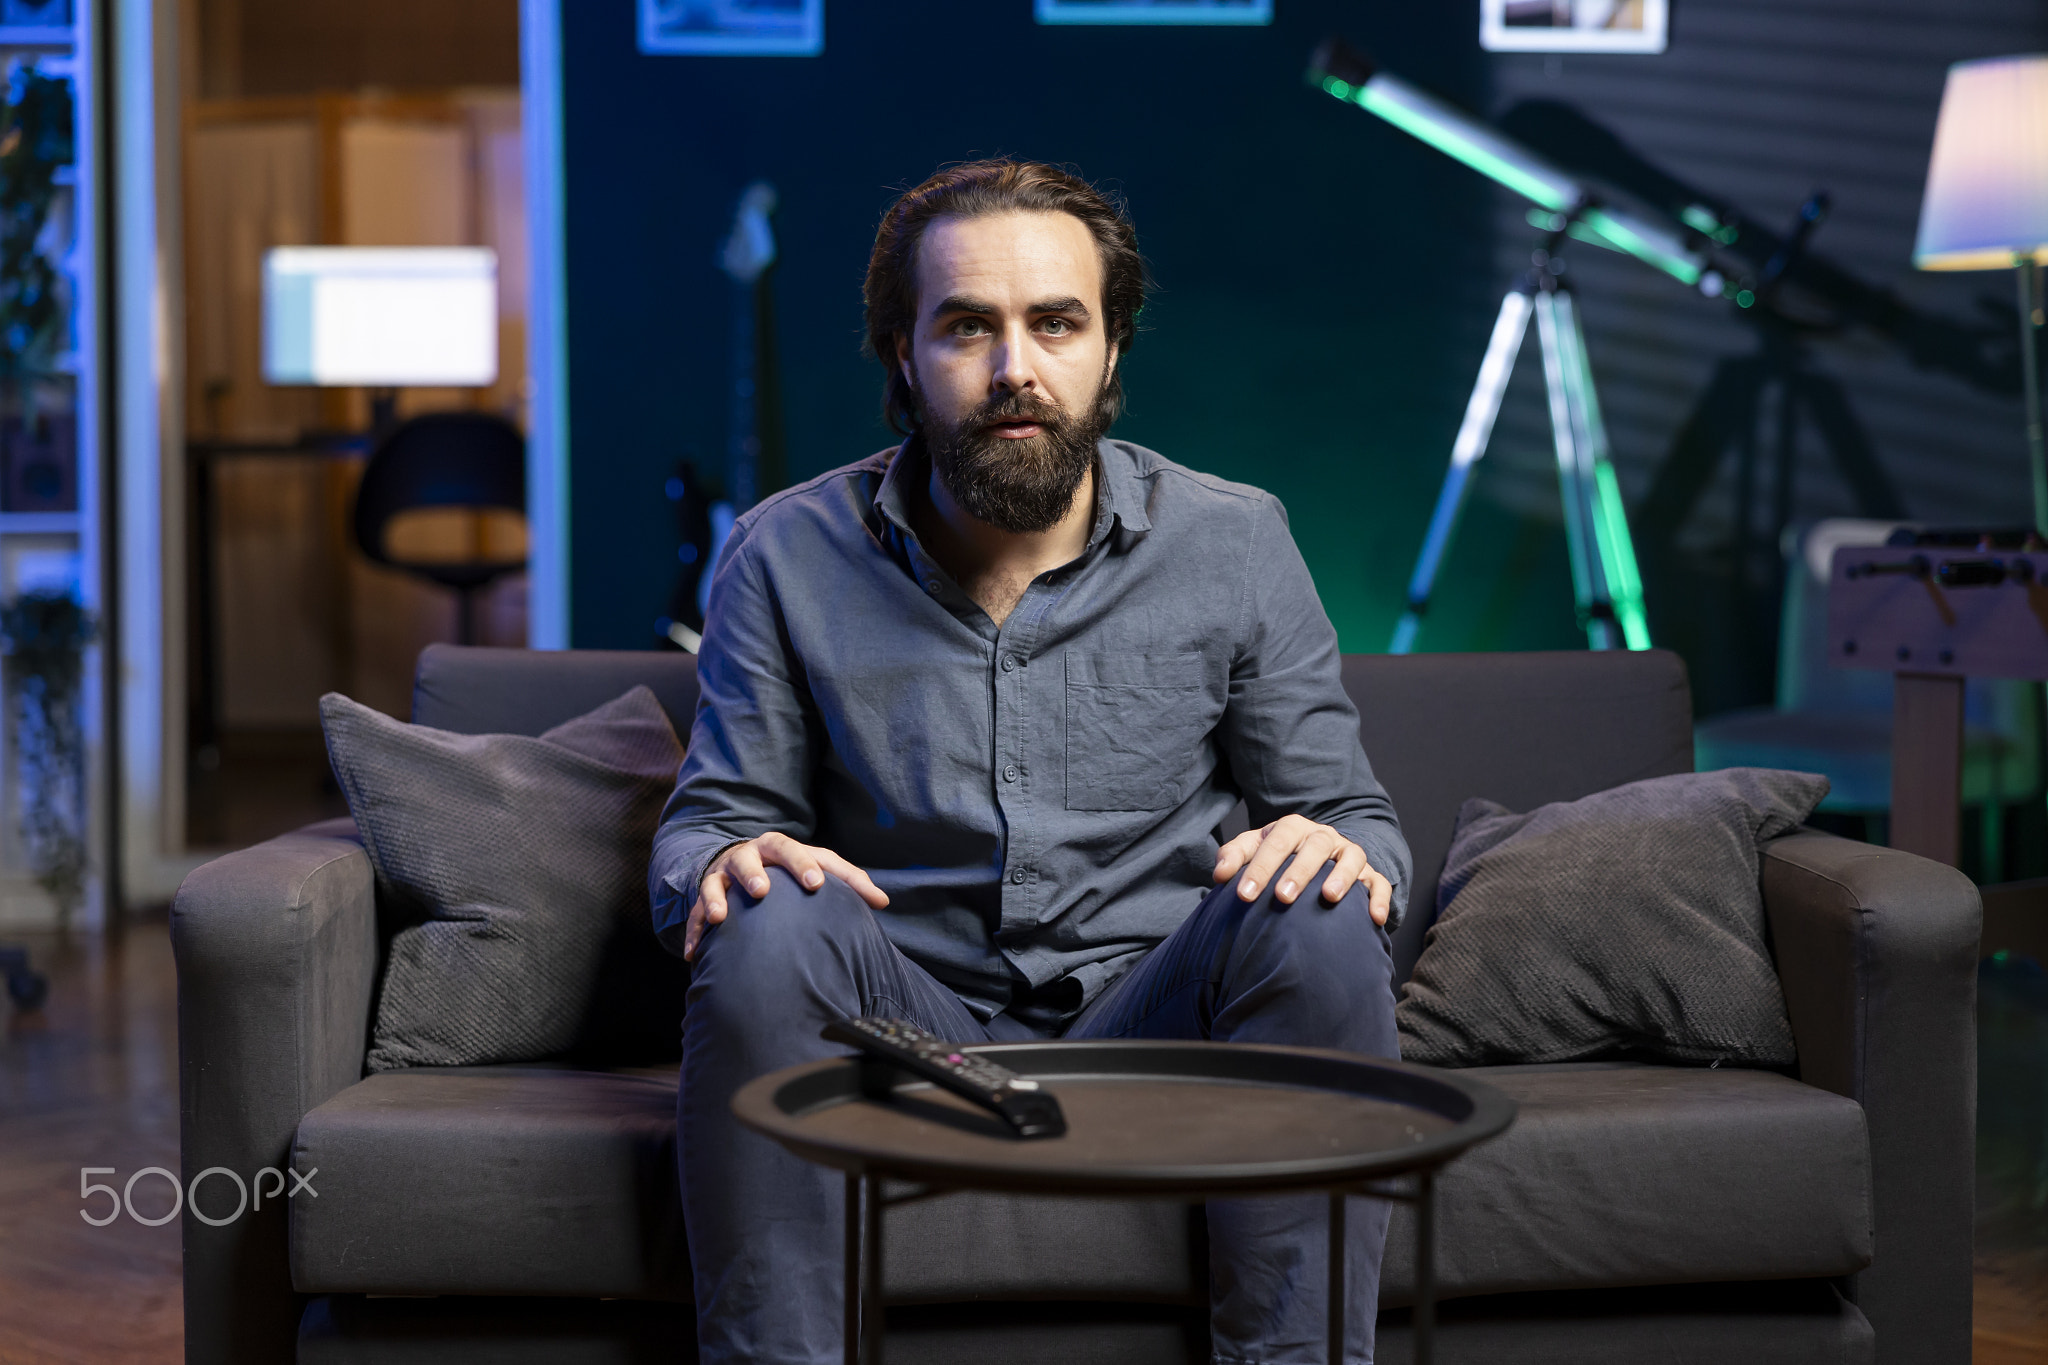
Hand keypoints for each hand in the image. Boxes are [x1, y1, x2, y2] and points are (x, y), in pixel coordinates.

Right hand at [686, 832, 889, 959]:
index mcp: (778, 848)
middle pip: (749, 858)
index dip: (803, 865)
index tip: (817, 884)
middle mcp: (748, 856)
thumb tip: (883, 902)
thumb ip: (849, 881)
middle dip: (754, 872)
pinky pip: (695, 914)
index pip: (792, 850)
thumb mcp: (818, 867)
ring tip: (720, 916)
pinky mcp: (706, 897)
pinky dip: (694, 933)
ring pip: (716, 881)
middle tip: (762, 890)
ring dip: (716, 897)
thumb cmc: (790, 869)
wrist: (742, 861)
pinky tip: (693, 955)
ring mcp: (723, 875)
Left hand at [1213, 813, 1391, 924]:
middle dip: (1299, 871)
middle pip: (1315, 846)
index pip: (1276, 841)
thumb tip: (1219, 875)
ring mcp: (1349, 854)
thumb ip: (1233, 857)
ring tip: (1329, 898)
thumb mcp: (1253, 851)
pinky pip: (1380, 883)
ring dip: (1341, 876)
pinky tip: (1375, 919)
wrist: (1315, 859)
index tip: (1243, 894)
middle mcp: (1323, 837)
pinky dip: (1379, 899)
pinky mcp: (1370, 875)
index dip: (1260, 867)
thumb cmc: (1277, 858)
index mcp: (1293, 829)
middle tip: (1282, 897)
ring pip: (1352, 857)